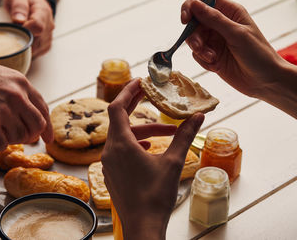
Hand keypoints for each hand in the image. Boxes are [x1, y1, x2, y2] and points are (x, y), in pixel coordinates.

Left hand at [4, 0, 54, 57]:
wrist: (34, 5)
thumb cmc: (25, 0)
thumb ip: (18, 4)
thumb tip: (19, 19)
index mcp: (43, 11)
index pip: (38, 26)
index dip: (25, 30)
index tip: (16, 27)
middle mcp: (49, 26)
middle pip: (36, 41)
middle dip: (21, 39)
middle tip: (13, 32)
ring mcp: (48, 37)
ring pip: (35, 50)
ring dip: (23, 46)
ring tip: (17, 35)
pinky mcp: (45, 46)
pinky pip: (35, 54)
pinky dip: (26, 51)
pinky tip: (21, 42)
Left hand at [101, 79, 203, 239]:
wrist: (143, 225)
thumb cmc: (155, 195)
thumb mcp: (173, 162)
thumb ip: (184, 136)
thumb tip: (198, 117)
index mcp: (121, 144)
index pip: (117, 108)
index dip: (127, 91)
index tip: (140, 82)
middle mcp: (110, 151)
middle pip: (118, 119)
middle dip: (135, 106)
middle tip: (150, 95)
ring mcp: (108, 163)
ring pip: (123, 136)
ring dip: (143, 130)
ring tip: (167, 132)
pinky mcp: (111, 172)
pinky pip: (121, 149)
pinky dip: (135, 143)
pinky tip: (151, 148)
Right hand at [181, 0, 285, 98]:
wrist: (265, 81)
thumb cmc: (258, 54)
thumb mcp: (236, 34)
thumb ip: (214, 19)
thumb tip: (194, 5)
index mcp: (229, 11)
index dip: (191, 5)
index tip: (185, 20)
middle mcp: (220, 23)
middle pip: (194, 20)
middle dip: (193, 35)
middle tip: (200, 47)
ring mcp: (215, 39)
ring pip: (193, 39)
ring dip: (199, 50)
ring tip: (212, 59)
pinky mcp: (211, 55)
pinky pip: (196, 54)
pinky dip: (203, 61)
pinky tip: (216, 66)